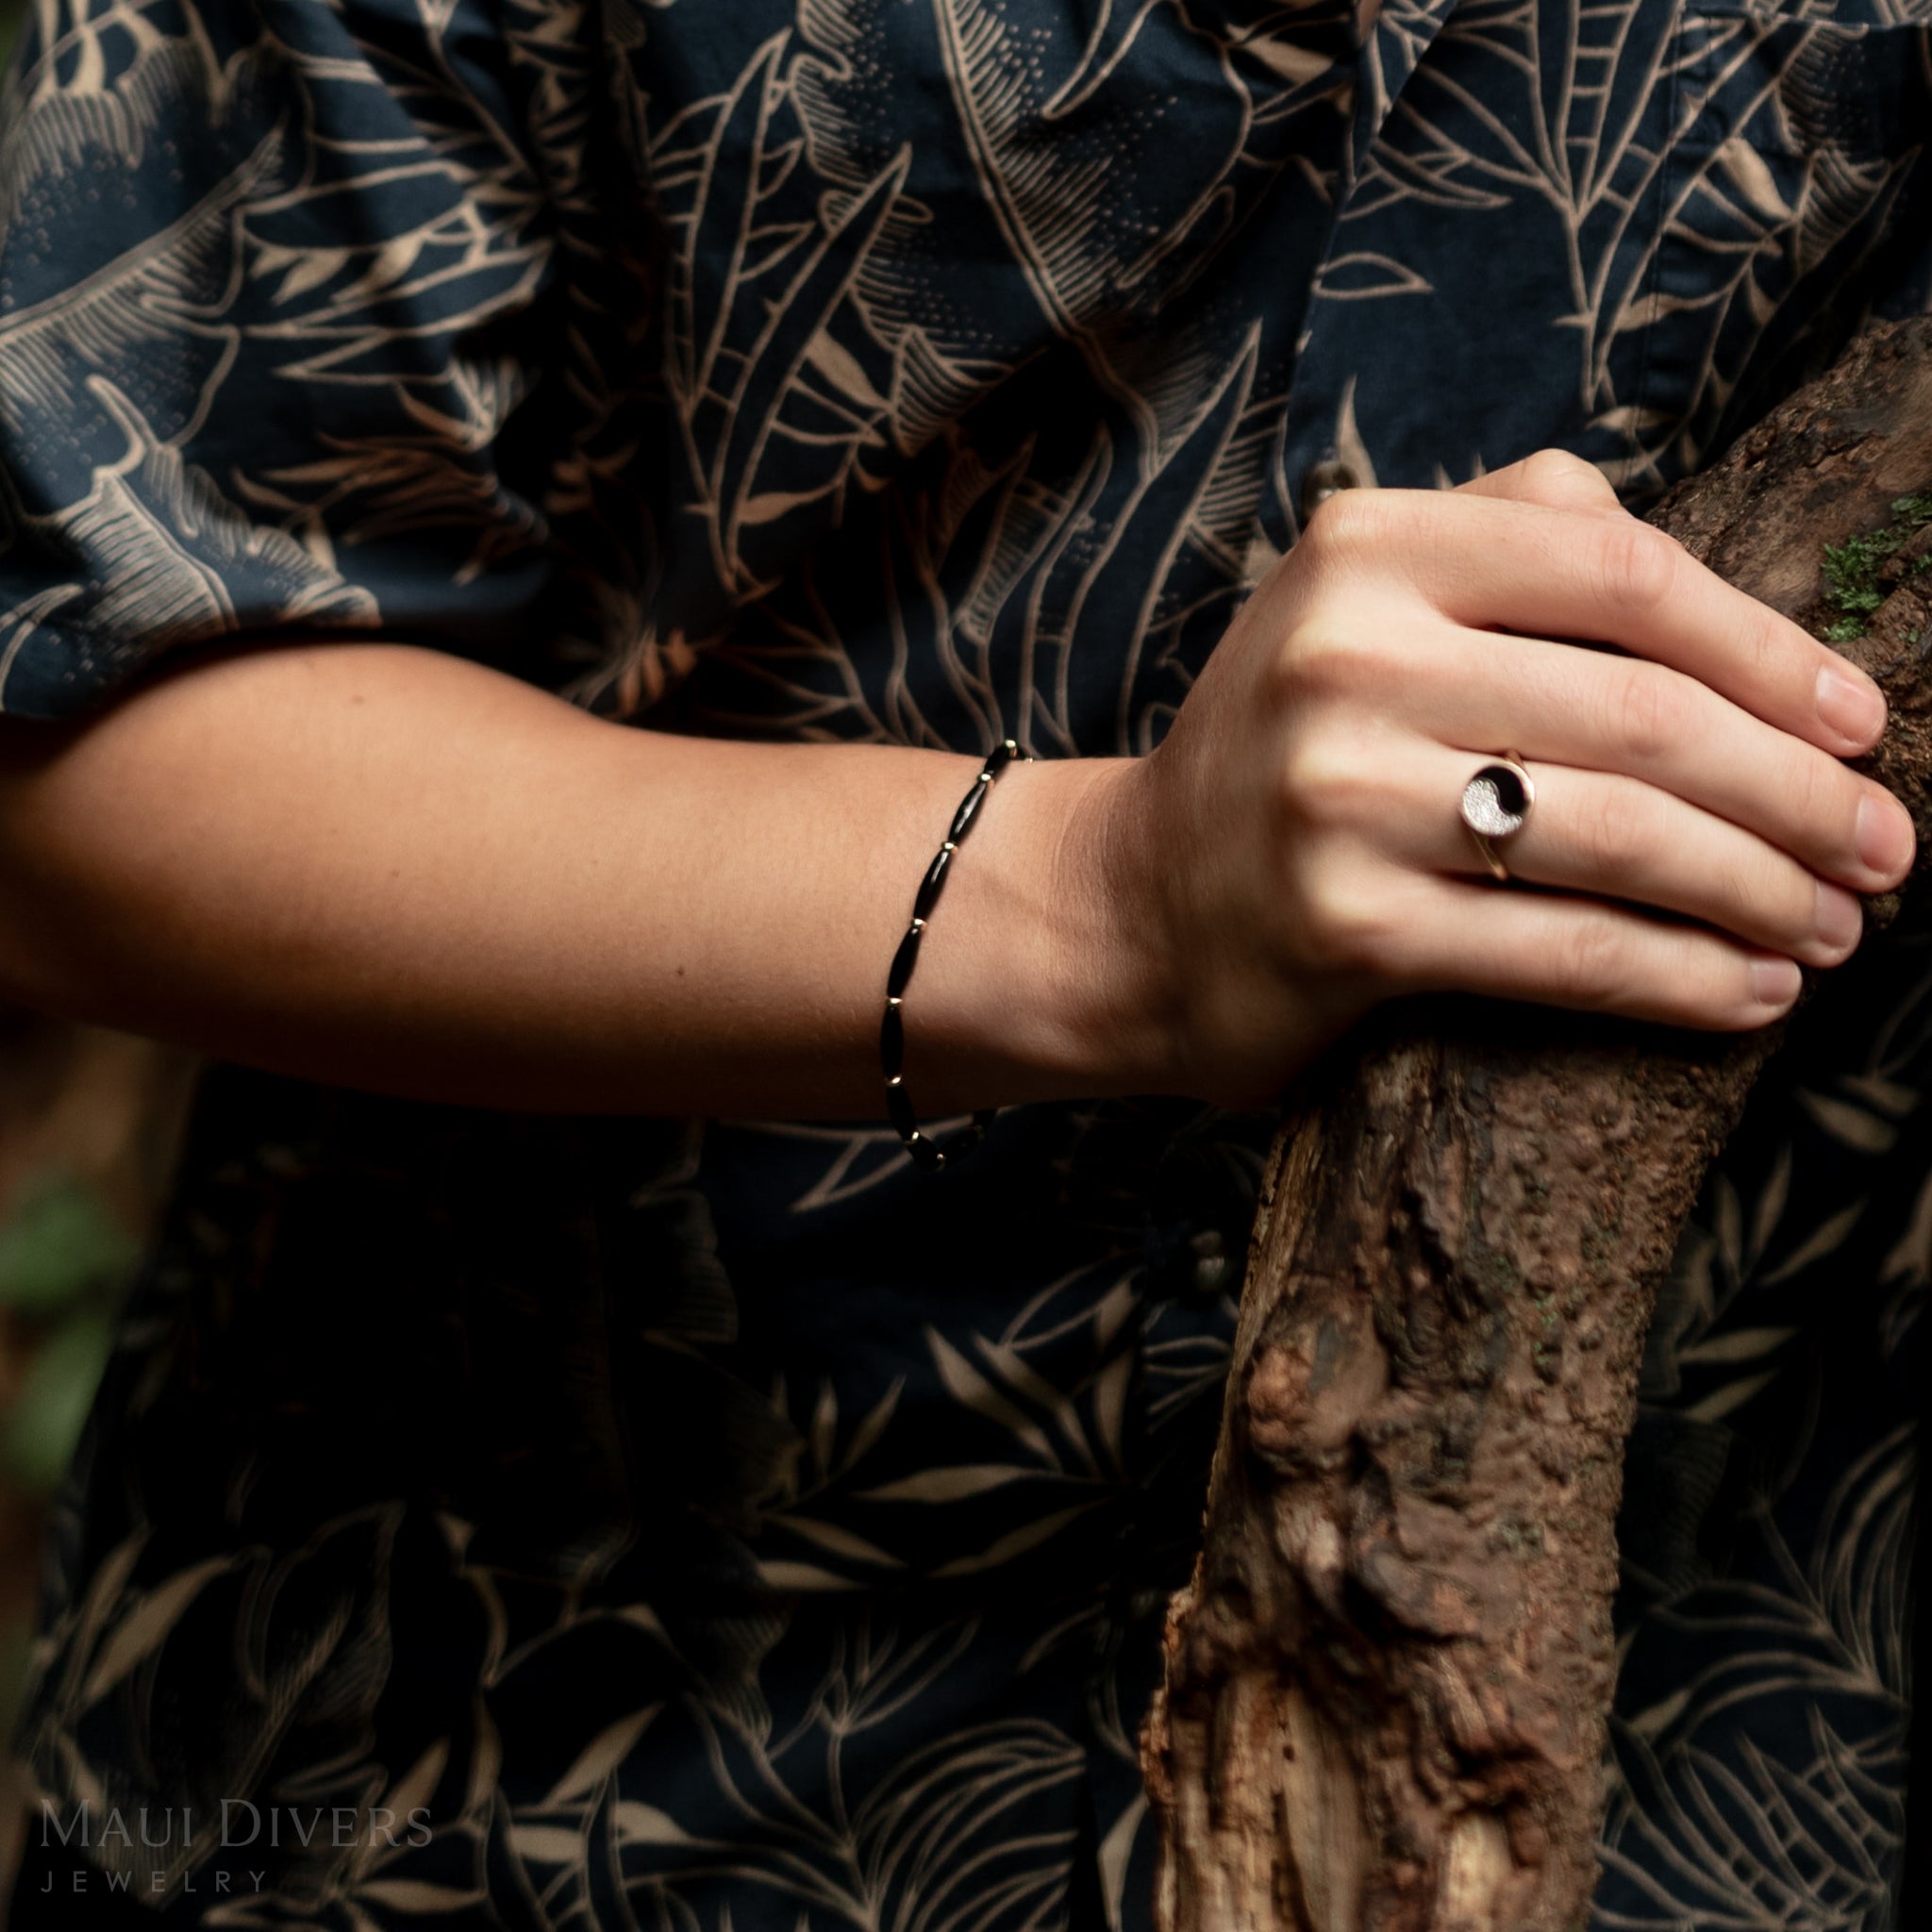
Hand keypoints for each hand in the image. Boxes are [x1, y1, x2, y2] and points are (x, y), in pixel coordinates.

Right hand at [1094, 450, 1918, 1108]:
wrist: (1129, 905)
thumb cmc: (1280, 750)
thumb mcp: (1356, 600)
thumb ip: (1514, 537)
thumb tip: (1734, 609)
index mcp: (1368, 547)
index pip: (1625, 577)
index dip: (1772, 653)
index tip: (1860, 724)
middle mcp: (1347, 655)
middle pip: (1646, 715)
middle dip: (1798, 795)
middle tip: (1885, 851)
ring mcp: (1339, 794)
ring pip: (1623, 835)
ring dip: (1762, 891)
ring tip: (1833, 928)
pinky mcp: (1346, 926)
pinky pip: (1564, 948)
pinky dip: (1683, 977)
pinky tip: (1749, 993)